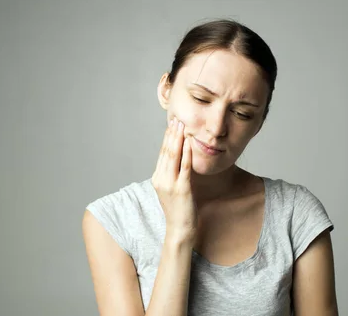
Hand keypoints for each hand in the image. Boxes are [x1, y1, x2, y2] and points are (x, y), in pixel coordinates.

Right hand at [151, 117, 195, 240]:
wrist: (179, 229)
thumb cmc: (179, 210)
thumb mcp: (172, 189)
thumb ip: (173, 174)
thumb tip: (180, 158)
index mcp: (158, 178)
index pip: (162, 153)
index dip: (167, 138)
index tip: (172, 125)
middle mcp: (161, 179)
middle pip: (166, 151)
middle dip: (172, 134)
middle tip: (176, 119)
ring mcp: (170, 184)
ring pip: (173, 156)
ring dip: (178, 139)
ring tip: (182, 126)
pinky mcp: (182, 189)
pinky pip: (185, 167)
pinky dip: (187, 153)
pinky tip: (189, 143)